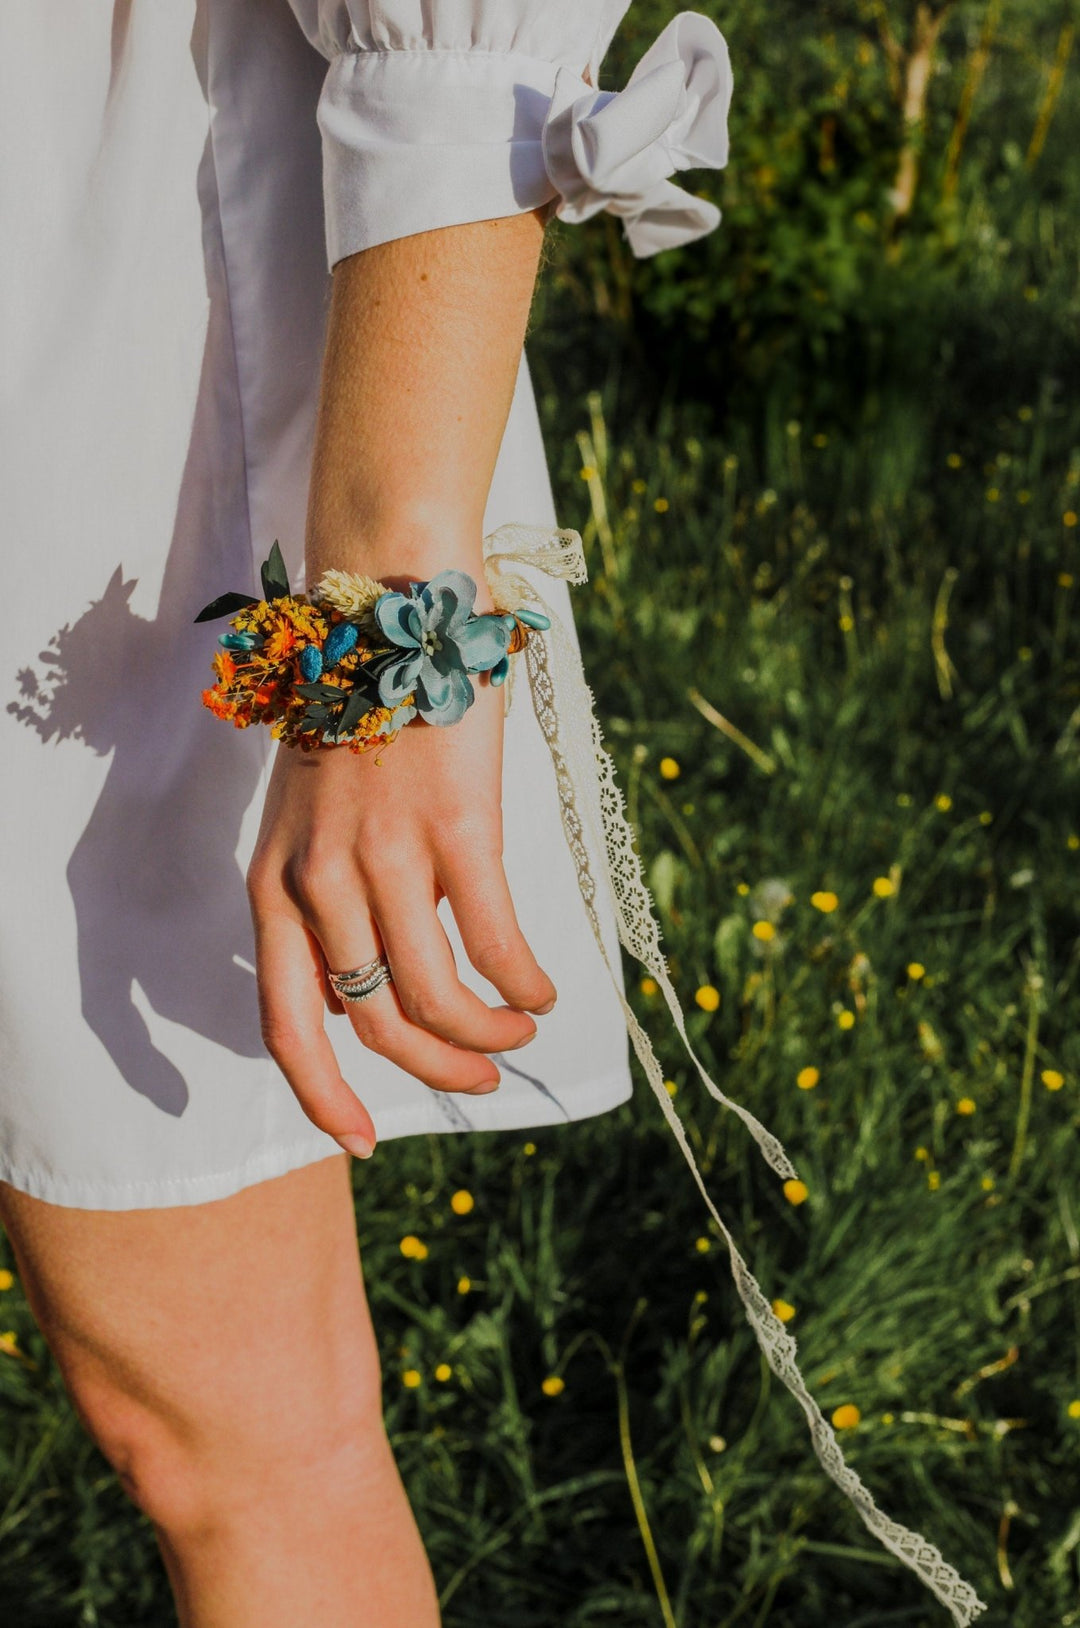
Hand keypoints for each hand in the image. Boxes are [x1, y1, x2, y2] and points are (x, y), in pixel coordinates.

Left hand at [245, 673, 557, 1157]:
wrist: (389, 608)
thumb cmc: (360, 712)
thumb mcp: (309, 814)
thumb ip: (330, 896)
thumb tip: (374, 978)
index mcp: (275, 883)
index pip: (286, 1024)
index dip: (323, 1096)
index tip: (363, 1139)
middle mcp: (319, 881)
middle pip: (375, 1024)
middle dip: (435, 1071)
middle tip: (483, 1079)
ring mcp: (385, 856)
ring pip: (435, 998)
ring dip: (488, 1033)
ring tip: (520, 1031)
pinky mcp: (454, 828)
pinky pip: (493, 941)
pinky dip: (523, 982)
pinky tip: (543, 988)